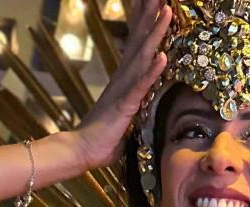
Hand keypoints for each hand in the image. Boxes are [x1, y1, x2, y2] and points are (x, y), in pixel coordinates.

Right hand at [72, 0, 171, 170]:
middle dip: (151, 14)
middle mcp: (123, 77)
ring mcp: (124, 89)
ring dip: (156, 33)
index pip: (137, 41)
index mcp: (124, 77)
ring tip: (167, 11)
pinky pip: (141, 86)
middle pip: (140, 39)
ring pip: (142, 56)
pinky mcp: (124, 105)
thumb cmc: (104, 135)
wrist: (82, 149)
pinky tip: (162, 57)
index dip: (146, 19)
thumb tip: (146, 96)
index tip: (154, 0)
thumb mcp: (126, 112)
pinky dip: (152, 71)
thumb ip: (136, 99)